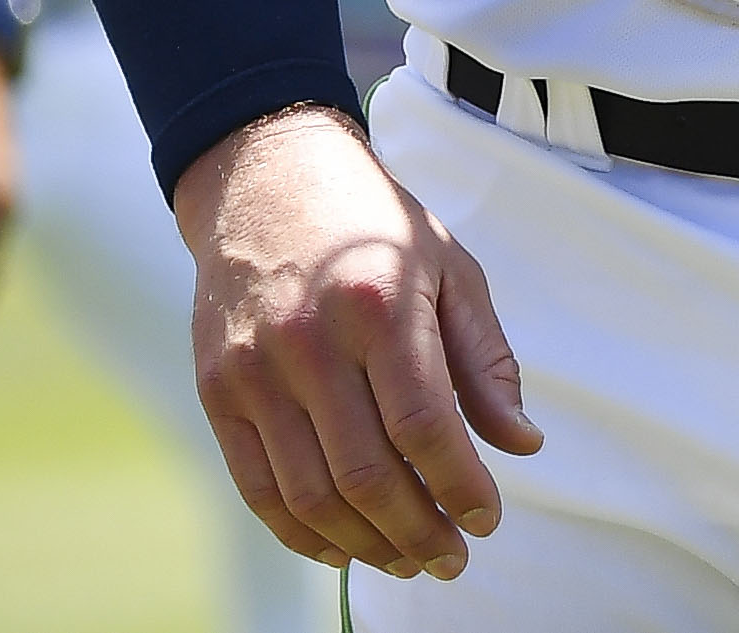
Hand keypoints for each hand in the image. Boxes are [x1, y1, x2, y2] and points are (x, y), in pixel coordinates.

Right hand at [176, 104, 541, 580]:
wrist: (268, 179)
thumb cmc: (377, 225)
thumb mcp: (450, 269)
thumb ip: (486, 362)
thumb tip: (522, 446)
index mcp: (381, 305)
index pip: (424, 425)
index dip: (461, 486)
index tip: (489, 519)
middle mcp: (310, 342)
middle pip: (366, 473)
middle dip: (418, 531)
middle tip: (453, 558)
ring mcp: (254, 371)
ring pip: (310, 494)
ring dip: (366, 545)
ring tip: (408, 560)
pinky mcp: (216, 392)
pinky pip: (257, 488)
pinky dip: (302, 533)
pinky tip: (344, 547)